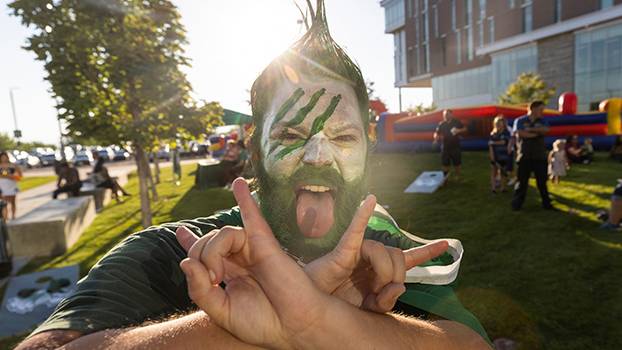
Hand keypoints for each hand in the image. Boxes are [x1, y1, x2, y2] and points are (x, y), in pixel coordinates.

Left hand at [176, 178, 333, 349]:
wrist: (294, 325)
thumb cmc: (263, 322)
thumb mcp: (221, 312)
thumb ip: (199, 290)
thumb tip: (185, 262)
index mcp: (230, 275)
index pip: (205, 252)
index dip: (191, 241)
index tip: (181, 232)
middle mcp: (239, 259)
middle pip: (206, 243)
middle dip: (199, 257)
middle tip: (211, 282)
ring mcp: (252, 248)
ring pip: (221, 235)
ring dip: (210, 253)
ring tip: (218, 276)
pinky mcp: (264, 243)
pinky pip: (251, 216)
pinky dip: (244, 199)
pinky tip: (238, 184)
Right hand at [304, 195, 447, 312]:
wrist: (315, 307)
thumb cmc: (339, 305)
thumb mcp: (370, 309)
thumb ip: (387, 301)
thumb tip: (402, 286)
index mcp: (380, 270)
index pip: (408, 258)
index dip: (427, 252)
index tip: (446, 245)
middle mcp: (372, 257)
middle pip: (398, 256)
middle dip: (394, 276)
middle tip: (379, 293)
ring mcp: (359, 251)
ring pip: (383, 252)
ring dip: (382, 272)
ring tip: (368, 288)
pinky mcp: (344, 249)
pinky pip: (356, 230)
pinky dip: (363, 214)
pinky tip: (371, 199)